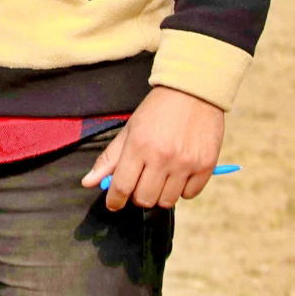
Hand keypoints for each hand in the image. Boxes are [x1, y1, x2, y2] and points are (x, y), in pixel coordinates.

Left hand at [82, 85, 225, 211]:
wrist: (193, 91)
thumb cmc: (157, 111)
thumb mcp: (129, 129)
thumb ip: (109, 158)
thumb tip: (88, 182)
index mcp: (139, 146)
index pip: (122, 186)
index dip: (115, 200)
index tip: (113, 204)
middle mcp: (162, 158)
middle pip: (145, 199)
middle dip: (138, 195)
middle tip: (141, 182)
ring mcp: (186, 164)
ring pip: (167, 201)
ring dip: (160, 194)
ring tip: (161, 176)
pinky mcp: (206, 166)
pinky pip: (189, 195)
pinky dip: (182, 190)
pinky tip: (179, 173)